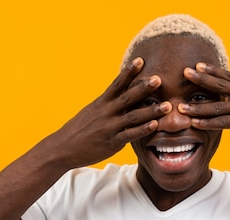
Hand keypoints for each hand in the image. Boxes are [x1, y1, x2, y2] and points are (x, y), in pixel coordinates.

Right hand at [48, 57, 171, 168]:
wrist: (62, 148)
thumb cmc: (79, 130)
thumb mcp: (91, 112)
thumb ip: (107, 104)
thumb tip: (119, 95)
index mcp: (101, 103)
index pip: (117, 84)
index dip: (129, 72)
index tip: (141, 60)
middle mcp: (106, 112)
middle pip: (127, 97)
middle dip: (144, 88)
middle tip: (159, 79)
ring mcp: (109, 127)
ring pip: (133, 116)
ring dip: (151, 110)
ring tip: (167, 106)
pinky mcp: (111, 142)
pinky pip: (129, 135)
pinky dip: (143, 130)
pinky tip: (155, 125)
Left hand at [179, 63, 229, 150]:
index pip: (228, 76)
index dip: (212, 70)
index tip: (198, 65)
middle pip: (220, 84)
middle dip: (201, 78)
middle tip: (184, 72)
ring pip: (218, 106)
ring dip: (198, 107)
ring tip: (181, 107)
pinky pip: (223, 122)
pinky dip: (208, 123)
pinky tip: (195, 124)